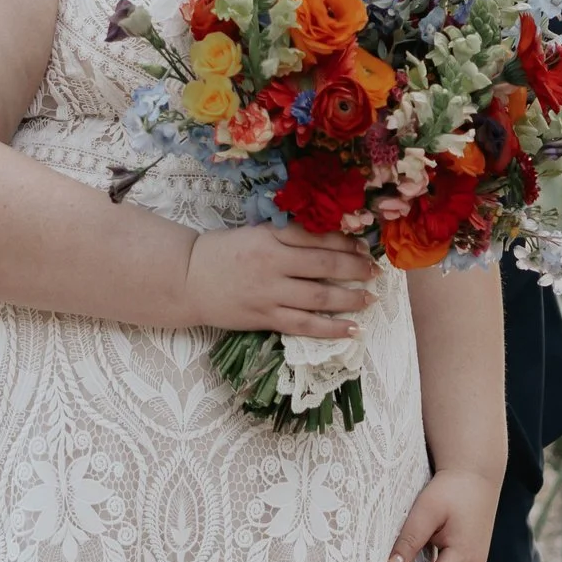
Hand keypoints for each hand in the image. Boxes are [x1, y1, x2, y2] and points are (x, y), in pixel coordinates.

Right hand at [185, 223, 377, 340]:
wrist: (186, 279)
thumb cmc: (222, 252)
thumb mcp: (254, 232)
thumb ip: (286, 236)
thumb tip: (330, 240)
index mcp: (270, 235)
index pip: (317, 236)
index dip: (346, 241)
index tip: (364, 247)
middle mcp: (272, 262)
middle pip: (325, 264)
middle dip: (355, 268)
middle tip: (376, 272)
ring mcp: (269, 292)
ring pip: (319, 296)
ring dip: (350, 298)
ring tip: (370, 298)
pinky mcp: (264, 317)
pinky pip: (305, 324)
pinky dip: (331, 328)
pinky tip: (352, 329)